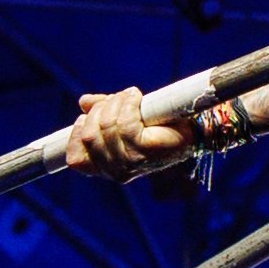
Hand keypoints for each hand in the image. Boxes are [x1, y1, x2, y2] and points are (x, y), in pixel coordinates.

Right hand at [67, 84, 232, 180]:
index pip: (76, 159)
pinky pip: (125, 123)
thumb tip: (83, 102)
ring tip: (130, 96)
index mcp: (107, 168)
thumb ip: (102, 111)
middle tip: (116, 99)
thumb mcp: (124, 117)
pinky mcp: (145, 150)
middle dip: (99, 111)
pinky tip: (137, 96)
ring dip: (115, 103)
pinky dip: (128, 103)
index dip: (75, 133)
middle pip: (88, 135)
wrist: (194, 130)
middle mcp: (116, 171)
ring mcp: (130, 162)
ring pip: (105, 127)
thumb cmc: (159, 126)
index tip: (85, 116)